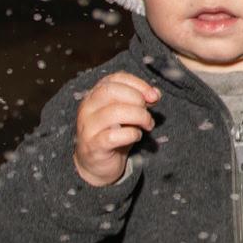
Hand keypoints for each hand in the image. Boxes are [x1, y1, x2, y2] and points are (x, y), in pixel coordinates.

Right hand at [73, 72, 159, 187]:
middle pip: (111, 91)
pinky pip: (113, 136)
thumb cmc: (114, 133)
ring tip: (147, 125)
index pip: (115, 78)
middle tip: (148, 111)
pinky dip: (131, 134)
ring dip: (139, 117)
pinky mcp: (93, 145)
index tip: (153, 96)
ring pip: (113, 112)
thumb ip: (140, 100)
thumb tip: (155, 94)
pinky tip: (136, 136)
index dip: (138, 84)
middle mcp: (87, 108)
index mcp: (95, 95)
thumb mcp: (128, 112)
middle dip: (137, 99)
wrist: (96, 164)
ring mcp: (88, 127)